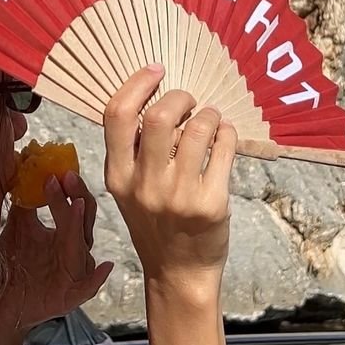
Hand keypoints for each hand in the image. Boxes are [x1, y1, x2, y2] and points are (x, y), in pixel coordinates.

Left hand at [0, 171, 113, 344]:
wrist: (2, 304)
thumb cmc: (15, 267)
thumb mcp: (17, 230)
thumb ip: (24, 204)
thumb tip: (24, 171)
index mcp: (66, 236)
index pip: (75, 207)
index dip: (69, 188)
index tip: (58, 169)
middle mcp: (75, 252)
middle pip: (84, 221)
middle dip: (76, 198)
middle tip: (65, 177)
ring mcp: (75, 274)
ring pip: (82, 247)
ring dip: (80, 226)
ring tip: (77, 206)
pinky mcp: (71, 296)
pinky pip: (88, 287)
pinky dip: (97, 278)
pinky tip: (105, 267)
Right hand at [103, 65, 236, 301]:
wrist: (179, 274)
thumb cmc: (156, 225)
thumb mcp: (130, 191)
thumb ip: (135, 153)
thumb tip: (157, 99)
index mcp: (118, 177)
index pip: (117, 116)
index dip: (138, 83)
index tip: (156, 71)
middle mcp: (144, 185)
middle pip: (160, 116)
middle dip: (181, 97)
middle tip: (190, 102)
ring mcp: (178, 196)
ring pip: (199, 128)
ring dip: (210, 114)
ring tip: (211, 121)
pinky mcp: (210, 204)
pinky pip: (224, 148)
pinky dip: (227, 133)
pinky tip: (224, 138)